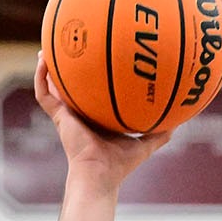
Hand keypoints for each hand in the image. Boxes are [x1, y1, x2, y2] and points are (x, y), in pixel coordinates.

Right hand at [34, 54, 172, 193]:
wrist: (99, 175)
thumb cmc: (119, 165)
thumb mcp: (145, 144)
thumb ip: (161, 133)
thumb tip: (181, 119)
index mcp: (97, 118)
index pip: (93, 94)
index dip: (94, 79)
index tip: (98, 59)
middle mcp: (80, 114)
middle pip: (71, 86)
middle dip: (69, 68)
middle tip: (72, 45)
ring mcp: (66, 114)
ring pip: (52, 86)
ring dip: (48, 67)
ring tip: (47, 47)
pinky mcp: (58, 117)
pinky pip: (44, 94)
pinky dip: (40, 77)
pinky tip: (43, 60)